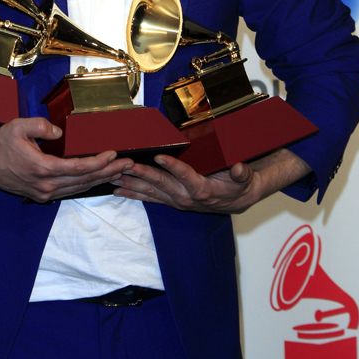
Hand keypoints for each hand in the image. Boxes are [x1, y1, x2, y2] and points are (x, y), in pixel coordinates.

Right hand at [0, 116, 133, 202]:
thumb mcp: (18, 127)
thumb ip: (41, 126)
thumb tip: (59, 132)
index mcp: (42, 168)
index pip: (79, 168)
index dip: (99, 162)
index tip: (113, 154)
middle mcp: (46, 185)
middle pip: (84, 180)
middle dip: (109, 172)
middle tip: (128, 164)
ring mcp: (44, 193)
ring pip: (79, 188)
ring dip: (101, 180)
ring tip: (119, 171)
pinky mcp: (41, 195)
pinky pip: (70, 191)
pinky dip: (87, 184)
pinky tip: (97, 179)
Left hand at [110, 147, 311, 213]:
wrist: (235, 202)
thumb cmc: (237, 186)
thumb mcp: (244, 179)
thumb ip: (241, 173)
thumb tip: (239, 169)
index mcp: (202, 189)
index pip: (185, 176)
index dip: (173, 166)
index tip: (159, 156)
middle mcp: (186, 197)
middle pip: (161, 184)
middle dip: (142, 174)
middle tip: (126, 165)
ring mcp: (176, 200)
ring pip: (151, 191)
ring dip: (132, 184)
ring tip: (114, 177)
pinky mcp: (170, 201)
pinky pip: (149, 198)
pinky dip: (133, 194)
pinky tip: (118, 190)